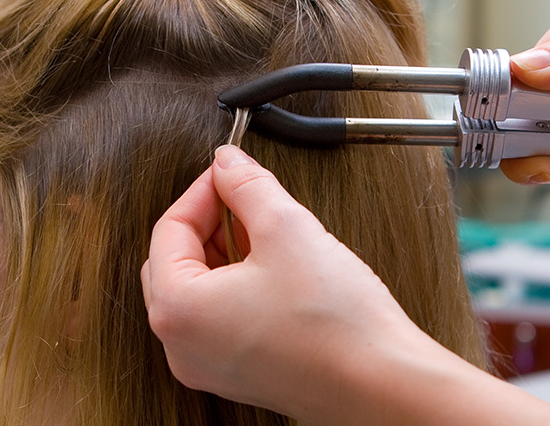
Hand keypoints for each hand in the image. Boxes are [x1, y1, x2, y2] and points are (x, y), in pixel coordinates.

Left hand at [141, 145, 430, 421]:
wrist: (380, 385)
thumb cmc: (335, 325)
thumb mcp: (286, 228)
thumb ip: (248, 186)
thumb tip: (228, 164)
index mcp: (178, 309)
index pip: (169, 229)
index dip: (202, 191)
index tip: (229, 173)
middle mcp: (182, 346)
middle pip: (173, 262)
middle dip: (208, 222)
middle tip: (243, 198)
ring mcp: (208, 366)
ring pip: (197, 291)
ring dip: (223, 253)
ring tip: (264, 231)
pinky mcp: (237, 375)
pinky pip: (218, 319)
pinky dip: (235, 287)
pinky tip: (274, 269)